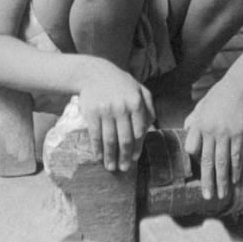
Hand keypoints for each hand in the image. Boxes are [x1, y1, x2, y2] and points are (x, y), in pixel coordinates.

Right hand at [77, 59, 155, 173]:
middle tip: (124, 168)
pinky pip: (95, 136)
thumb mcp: (139, 90)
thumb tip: (151, 129)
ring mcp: (106, 110)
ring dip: (111, 157)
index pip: (139, 131)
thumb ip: (149, 107)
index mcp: (136, 102)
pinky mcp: (91, 113)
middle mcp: (122, 107)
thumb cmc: (121, 84)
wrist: (94, 73)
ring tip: (111, 167)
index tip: (135, 158)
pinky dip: (98, 149)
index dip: (137, 147)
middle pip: (125, 139)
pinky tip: (100, 157)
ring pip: (110, 140)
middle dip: (125, 157)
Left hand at [183, 80, 242, 201]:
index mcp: (199, 123)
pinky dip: (236, 169)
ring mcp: (226, 134)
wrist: (241, 84)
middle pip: (207, 161)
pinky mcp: (240, 134)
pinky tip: (235, 179)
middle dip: (207, 181)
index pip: (192, 147)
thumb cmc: (221, 92)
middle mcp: (210, 131)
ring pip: (222, 162)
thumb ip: (194, 118)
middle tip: (207, 197)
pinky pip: (236, 156)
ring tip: (221, 194)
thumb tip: (186, 128)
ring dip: (221, 180)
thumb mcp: (203, 103)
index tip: (198, 165)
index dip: (194, 157)